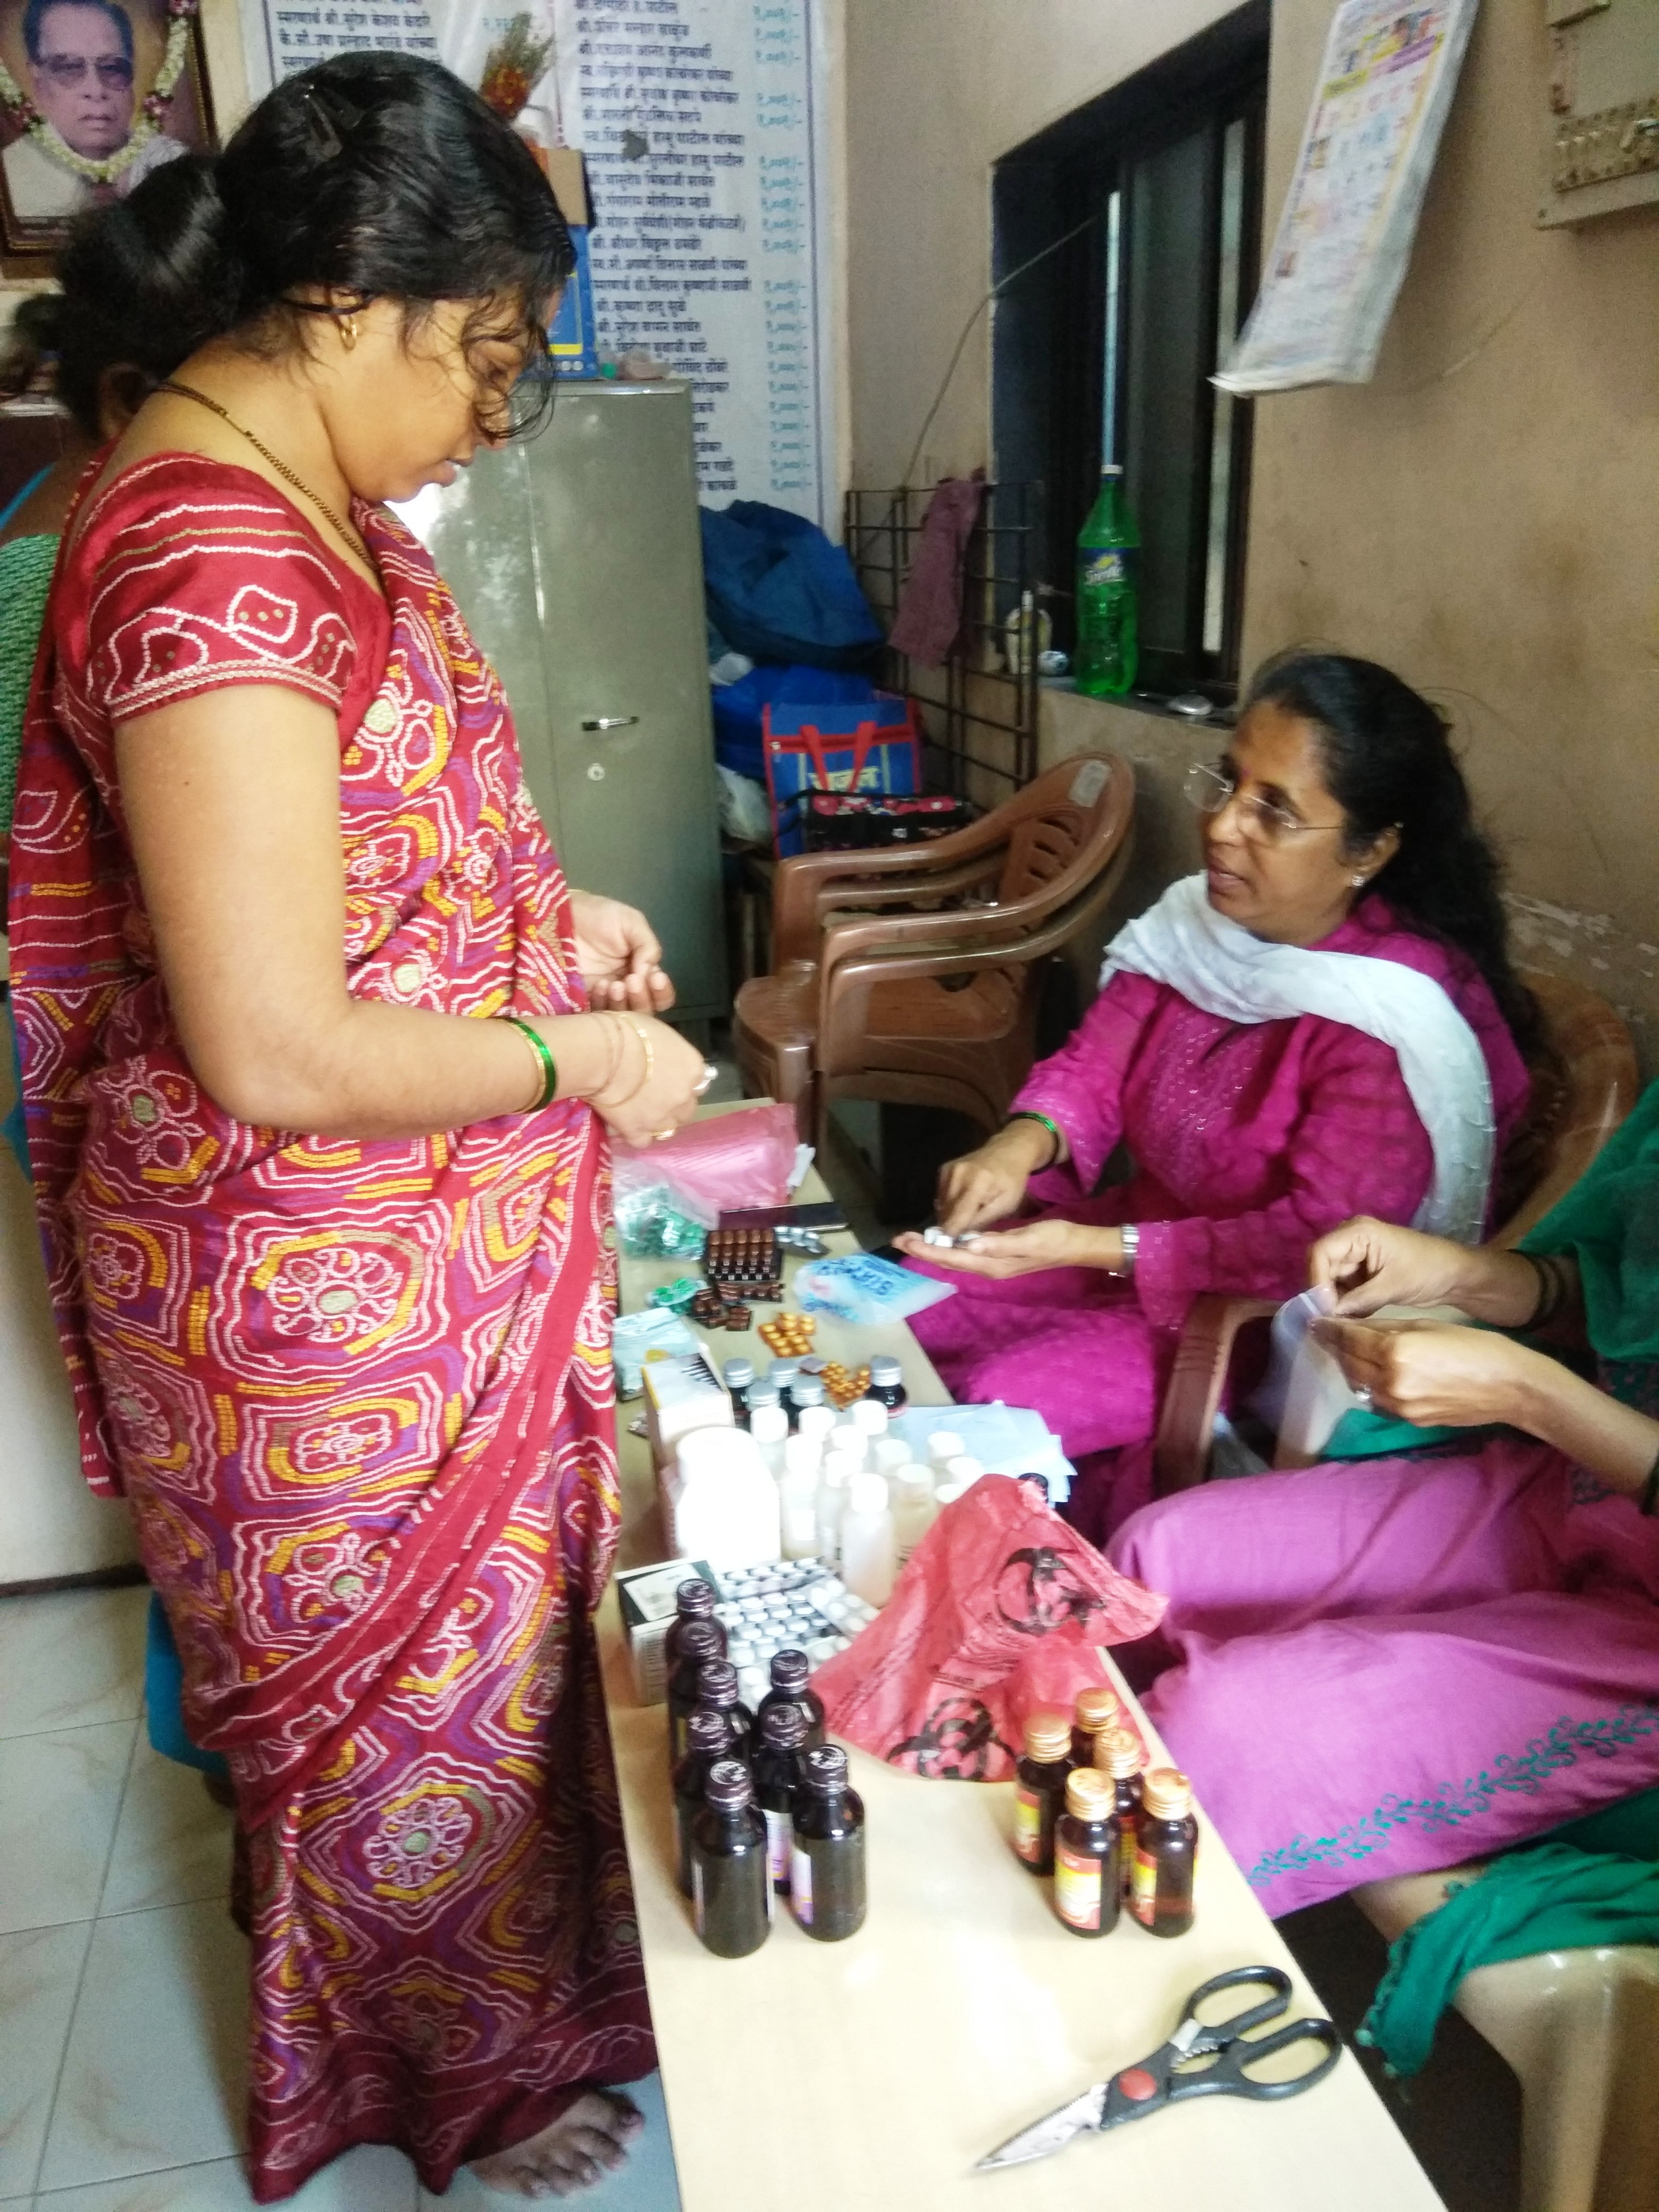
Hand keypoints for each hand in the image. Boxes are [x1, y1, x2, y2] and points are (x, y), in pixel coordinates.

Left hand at [569, 891, 674, 1013]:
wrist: (560, 915)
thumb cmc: (597, 915)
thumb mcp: (631, 922)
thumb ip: (648, 946)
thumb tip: (649, 974)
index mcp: (641, 970)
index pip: (659, 994)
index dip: (661, 992)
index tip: (655, 978)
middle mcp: (625, 987)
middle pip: (644, 1010)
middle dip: (643, 999)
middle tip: (632, 980)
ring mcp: (604, 996)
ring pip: (622, 1016)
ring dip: (624, 1003)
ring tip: (615, 984)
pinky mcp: (582, 1000)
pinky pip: (597, 1013)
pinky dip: (603, 1003)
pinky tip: (601, 986)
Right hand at [585, 1013, 705, 1149]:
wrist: (599, 1053)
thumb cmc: (626, 1031)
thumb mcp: (657, 1031)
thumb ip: (669, 1051)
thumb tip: (663, 1056)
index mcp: (693, 1068)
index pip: (698, 1082)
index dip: (681, 1081)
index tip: (666, 1077)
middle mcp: (684, 1096)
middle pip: (687, 1108)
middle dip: (673, 1104)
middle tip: (652, 1096)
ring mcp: (662, 1117)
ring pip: (668, 1128)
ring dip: (657, 1121)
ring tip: (639, 1111)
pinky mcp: (638, 1131)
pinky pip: (642, 1141)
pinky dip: (635, 1134)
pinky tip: (625, 1124)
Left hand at [894, 1217, 1116, 1278]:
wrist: (1074, 1244)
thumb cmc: (1054, 1239)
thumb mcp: (1029, 1239)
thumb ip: (1000, 1243)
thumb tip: (970, 1245)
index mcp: (992, 1263)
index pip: (952, 1258)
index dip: (928, 1249)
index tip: (907, 1239)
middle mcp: (987, 1266)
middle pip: (948, 1260)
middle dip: (923, 1249)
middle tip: (899, 1238)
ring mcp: (991, 1262)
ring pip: (954, 1257)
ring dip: (932, 1248)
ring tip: (912, 1239)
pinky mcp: (995, 1254)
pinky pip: (964, 1253)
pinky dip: (947, 1246)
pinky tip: (941, 1239)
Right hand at [933, 1122, 1054, 1235]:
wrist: (1008, 1151)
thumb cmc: (1012, 1181)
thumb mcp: (1005, 1205)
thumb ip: (982, 1221)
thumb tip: (960, 1239)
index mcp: (978, 1183)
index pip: (958, 1216)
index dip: (951, 1236)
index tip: (947, 1252)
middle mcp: (958, 1174)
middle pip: (947, 1212)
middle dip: (951, 1228)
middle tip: (959, 1241)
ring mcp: (948, 1170)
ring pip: (941, 1206)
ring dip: (949, 1217)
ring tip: (963, 1222)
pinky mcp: (943, 1169)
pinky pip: (940, 1196)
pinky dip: (948, 1206)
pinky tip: (961, 1206)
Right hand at [1308, 1217, 1478, 1316]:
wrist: (1456, 1277)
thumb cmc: (1428, 1271)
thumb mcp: (1392, 1287)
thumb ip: (1356, 1301)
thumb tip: (1325, 1317)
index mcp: (1358, 1232)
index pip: (1320, 1252)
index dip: (1316, 1281)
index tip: (1323, 1309)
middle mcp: (1351, 1239)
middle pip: (1321, 1265)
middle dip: (1323, 1293)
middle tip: (1329, 1321)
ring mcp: (1355, 1255)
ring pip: (1329, 1279)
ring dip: (1333, 1301)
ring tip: (1339, 1323)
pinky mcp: (1361, 1271)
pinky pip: (1342, 1287)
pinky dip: (1344, 1303)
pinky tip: (1349, 1319)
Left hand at [1313, 1316, 1546, 1430]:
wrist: (1510, 1387)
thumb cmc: (1475, 1347)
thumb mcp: (1428, 1326)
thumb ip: (1388, 1328)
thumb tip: (1357, 1327)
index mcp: (1396, 1351)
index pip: (1349, 1339)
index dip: (1329, 1330)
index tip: (1316, 1324)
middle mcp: (1391, 1382)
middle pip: (1349, 1363)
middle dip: (1337, 1348)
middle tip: (1330, 1336)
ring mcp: (1399, 1406)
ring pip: (1360, 1385)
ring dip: (1352, 1368)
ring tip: (1353, 1353)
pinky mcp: (1409, 1421)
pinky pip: (1378, 1401)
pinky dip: (1372, 1386)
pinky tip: (1378, 1374)